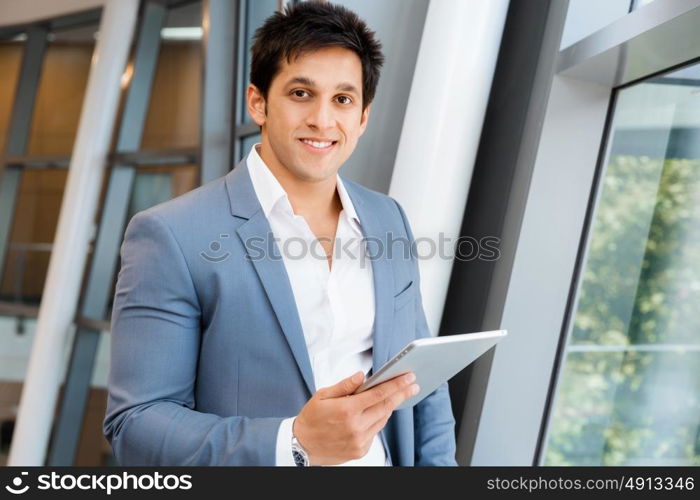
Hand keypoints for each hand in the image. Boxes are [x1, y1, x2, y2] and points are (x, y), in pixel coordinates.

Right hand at [293, 371, 418, 464]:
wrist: (301, 446)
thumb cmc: (311, 418)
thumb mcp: (323, 396)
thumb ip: (345, 386)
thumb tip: (362, 376)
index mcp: (347, 410)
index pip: (378, 394)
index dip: (396, 385)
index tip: (408, 377)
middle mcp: (356, 427)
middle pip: (386, 407)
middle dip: (401, 394)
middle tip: (413, 385)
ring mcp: (359, 440)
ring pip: (382, 420)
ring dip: (390, 406)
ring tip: (396, 395)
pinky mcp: (360, 450)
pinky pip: (375, 432)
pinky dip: (378, 420)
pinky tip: (377, 412)